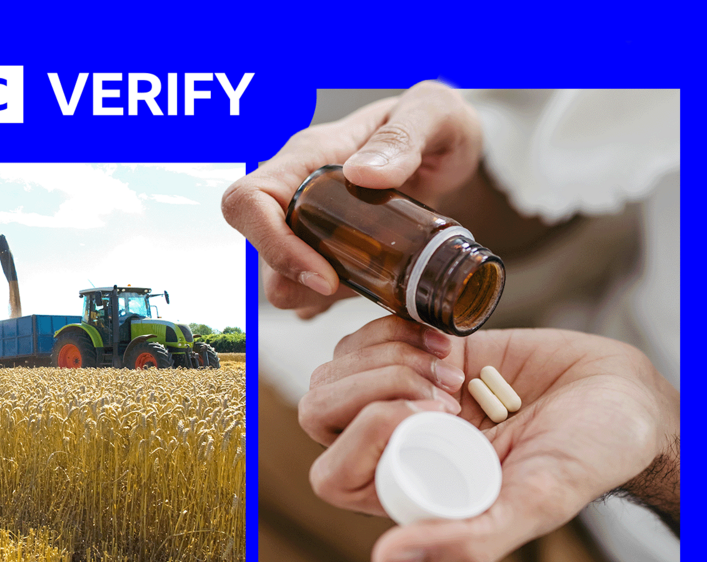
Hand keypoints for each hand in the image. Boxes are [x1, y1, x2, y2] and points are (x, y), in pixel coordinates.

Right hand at [222, 81, 481, 317]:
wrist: (458, 151)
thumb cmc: (443, 124)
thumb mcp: (435, 114)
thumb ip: (403, 137)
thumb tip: (360, 174)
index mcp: (308, 156)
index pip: (248, 202)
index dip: (273, 246)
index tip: (325, 276)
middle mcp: (298, 191)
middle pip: (261, 254)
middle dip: (302, 283)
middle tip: (359, 287)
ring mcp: (310, 223)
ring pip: (282, 279)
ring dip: (320, 296)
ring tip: (373, 284)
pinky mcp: (327, 249)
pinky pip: (308, 289)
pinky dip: (333, 302)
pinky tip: (371, 291)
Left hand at [300, 316, 679, 561]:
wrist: (623, 395)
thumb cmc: (587, 457)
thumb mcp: (536, 503)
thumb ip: (469, 539)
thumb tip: (384, 559)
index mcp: (410, 496)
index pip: (333, 474)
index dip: (369, 433)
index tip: (439, 414)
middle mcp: (395, 450)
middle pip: (319, 414)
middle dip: (373, 385)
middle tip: (444, 386)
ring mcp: (402, 398)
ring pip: (336, 371)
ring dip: (388, 355)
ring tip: (454, 369)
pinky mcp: (418, 353)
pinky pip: (367, 335)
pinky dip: (399, 329)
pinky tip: (448, 343)